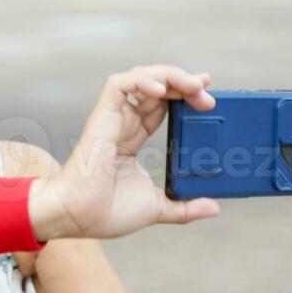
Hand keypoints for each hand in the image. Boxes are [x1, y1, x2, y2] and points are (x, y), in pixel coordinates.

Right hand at [29, 65, 220, 240]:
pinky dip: (142, 79)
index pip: (161, 106)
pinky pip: (119, 84)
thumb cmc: (105, 212)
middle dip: (183, 82)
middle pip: (155, 87)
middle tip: (206, 90)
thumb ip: (184, 206)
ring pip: (140, 78)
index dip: (183, 95)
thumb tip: (214, 208)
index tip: (207, 97)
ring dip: (169, 75)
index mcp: (132, 139)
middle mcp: (123, 124)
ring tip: (193, 85)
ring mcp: (112, 119)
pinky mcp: (102, 117)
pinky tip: (162, 89)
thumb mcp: (156, 207)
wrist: (77, 217)